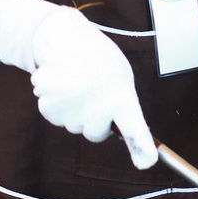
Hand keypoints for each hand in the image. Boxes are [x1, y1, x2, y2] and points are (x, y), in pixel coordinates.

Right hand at [30, 7, 157, 169]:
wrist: (64, 37)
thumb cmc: (97, 58)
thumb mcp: (119, 75)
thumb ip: (121, 103)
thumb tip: (120, 130)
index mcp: (122, 96)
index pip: (135, 128)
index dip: (141, 147)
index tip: (147, 162)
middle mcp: (98, 107)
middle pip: (96, 134)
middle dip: (94, 120)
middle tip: (92, 92)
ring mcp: (73, 111)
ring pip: (74, 125)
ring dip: (74, 109)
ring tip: (75, 82)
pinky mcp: (50, 109)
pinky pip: (56, 118)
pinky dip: (56, 104)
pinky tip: (60, 83)